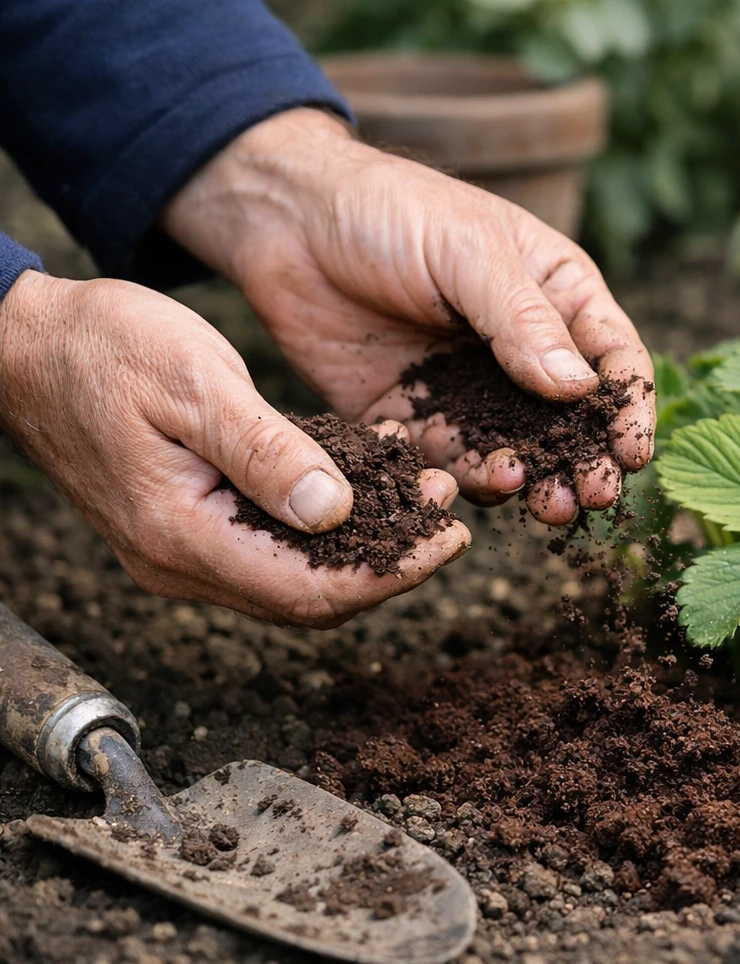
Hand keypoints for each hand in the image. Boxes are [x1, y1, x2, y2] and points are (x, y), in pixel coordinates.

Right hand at [0, 271, 468, 626]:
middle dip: (391, 562)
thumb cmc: (103, 347)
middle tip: (449, 513)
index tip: (450, 538)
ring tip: (425, 493)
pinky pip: (272, 546)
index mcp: (181, 535)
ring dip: (366, 543)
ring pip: (295, 577)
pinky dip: (328, 524)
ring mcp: (181, 551)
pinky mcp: (188, 527)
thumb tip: (335, 513)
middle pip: (311, 597)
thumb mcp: (196, 383)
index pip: (311, 590)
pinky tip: (370, 480)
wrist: (24, 343)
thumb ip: (266, 451)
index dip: (392, 573)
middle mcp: (181, 562)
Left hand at [162, 108, 654, 525]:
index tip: (631, 453)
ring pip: (510, 450)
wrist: (283, 219)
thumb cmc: (389, 209)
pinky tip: (451, 489)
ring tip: (529, 497)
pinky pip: (439, 461)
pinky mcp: (409, 417)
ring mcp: (467, 389)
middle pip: (569, 422)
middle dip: (583, 461)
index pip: (613, 360)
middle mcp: (521, 352)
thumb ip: (521, 318)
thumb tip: (580, 389)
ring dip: (525, 479)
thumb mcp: (466, 250)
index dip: (628, 409)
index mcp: (556, 297)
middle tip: (588, 496)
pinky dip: (450, 481)